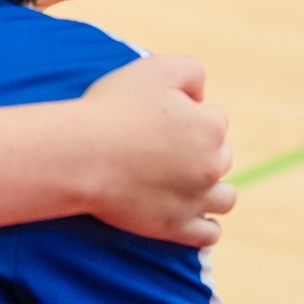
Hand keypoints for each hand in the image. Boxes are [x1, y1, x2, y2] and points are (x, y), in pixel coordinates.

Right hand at [80, 54, 234, 246]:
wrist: (79, 155)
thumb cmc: (112, 109)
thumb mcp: (155, 68)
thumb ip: (192, 72)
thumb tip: (201, 96)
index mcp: (209, 126)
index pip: (215, 120)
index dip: (189, 117)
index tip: (161, 122)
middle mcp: (211, 164)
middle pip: (221, 158)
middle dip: (201, 153)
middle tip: (164, 152)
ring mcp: (195, 199)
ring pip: (224, 198)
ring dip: (211, 190)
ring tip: (184, 185)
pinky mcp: (176, 227)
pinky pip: (208, 234)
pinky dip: (205, 227)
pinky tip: (190, 216)